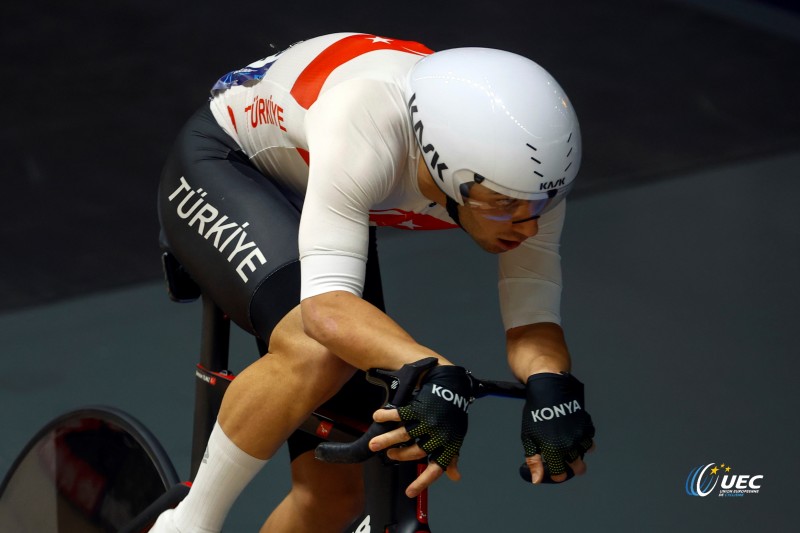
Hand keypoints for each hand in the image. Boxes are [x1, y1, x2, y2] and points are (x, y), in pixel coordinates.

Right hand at [368, 365, 471, 496]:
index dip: (422, 482)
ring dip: (386, 439)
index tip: (408, 492)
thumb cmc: (453, 414)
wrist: (451, 385)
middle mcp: (438, 435)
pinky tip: (377, 417)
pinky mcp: (418, 408)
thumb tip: (455, 476)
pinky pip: (399, 415)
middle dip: (399, 455)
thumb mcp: (455, 436)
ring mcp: (428, 421)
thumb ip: (451, 456)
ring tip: (374, 444)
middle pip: (415, 452)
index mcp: (448, 444)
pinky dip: (386, 416)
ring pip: (404, 435)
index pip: (436, 468)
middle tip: (388, 454)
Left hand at [520, 372, 594, 483]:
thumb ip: (534, 461)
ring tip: (570, 444)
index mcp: (554, 450)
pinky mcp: (586, 424)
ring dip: (580, 451)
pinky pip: (590, 438)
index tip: (554, 469)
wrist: (548, 390)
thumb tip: (536, 481)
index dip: (557, 474)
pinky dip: (585, 438)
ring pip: (586, 452)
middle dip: (574, 468)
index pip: (560, 474)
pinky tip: (575, 432)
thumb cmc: (535, 415)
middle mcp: (570, 445)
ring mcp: (580, 434)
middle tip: (567, 462)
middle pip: (579, 468)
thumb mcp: (529, 438)